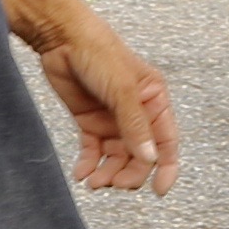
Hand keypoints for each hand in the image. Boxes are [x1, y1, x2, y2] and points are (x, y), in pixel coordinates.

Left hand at [3, 0, 180, 194]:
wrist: (61, 37)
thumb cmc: (99, 54)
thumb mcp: (122, 90)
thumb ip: (135, 126)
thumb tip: (150, 160)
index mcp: (154, 100)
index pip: (167, 141)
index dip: (166, 167)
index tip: (159, 190)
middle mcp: (137, 113)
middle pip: (140, 155)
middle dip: (128, 173)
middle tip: (112, 184)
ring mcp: (112, 119)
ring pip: (116, 157)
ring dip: (107, 173)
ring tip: (94, 182)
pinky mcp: (89, 122)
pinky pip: (93, 152)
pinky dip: (89, 165)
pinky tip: (81, 174)